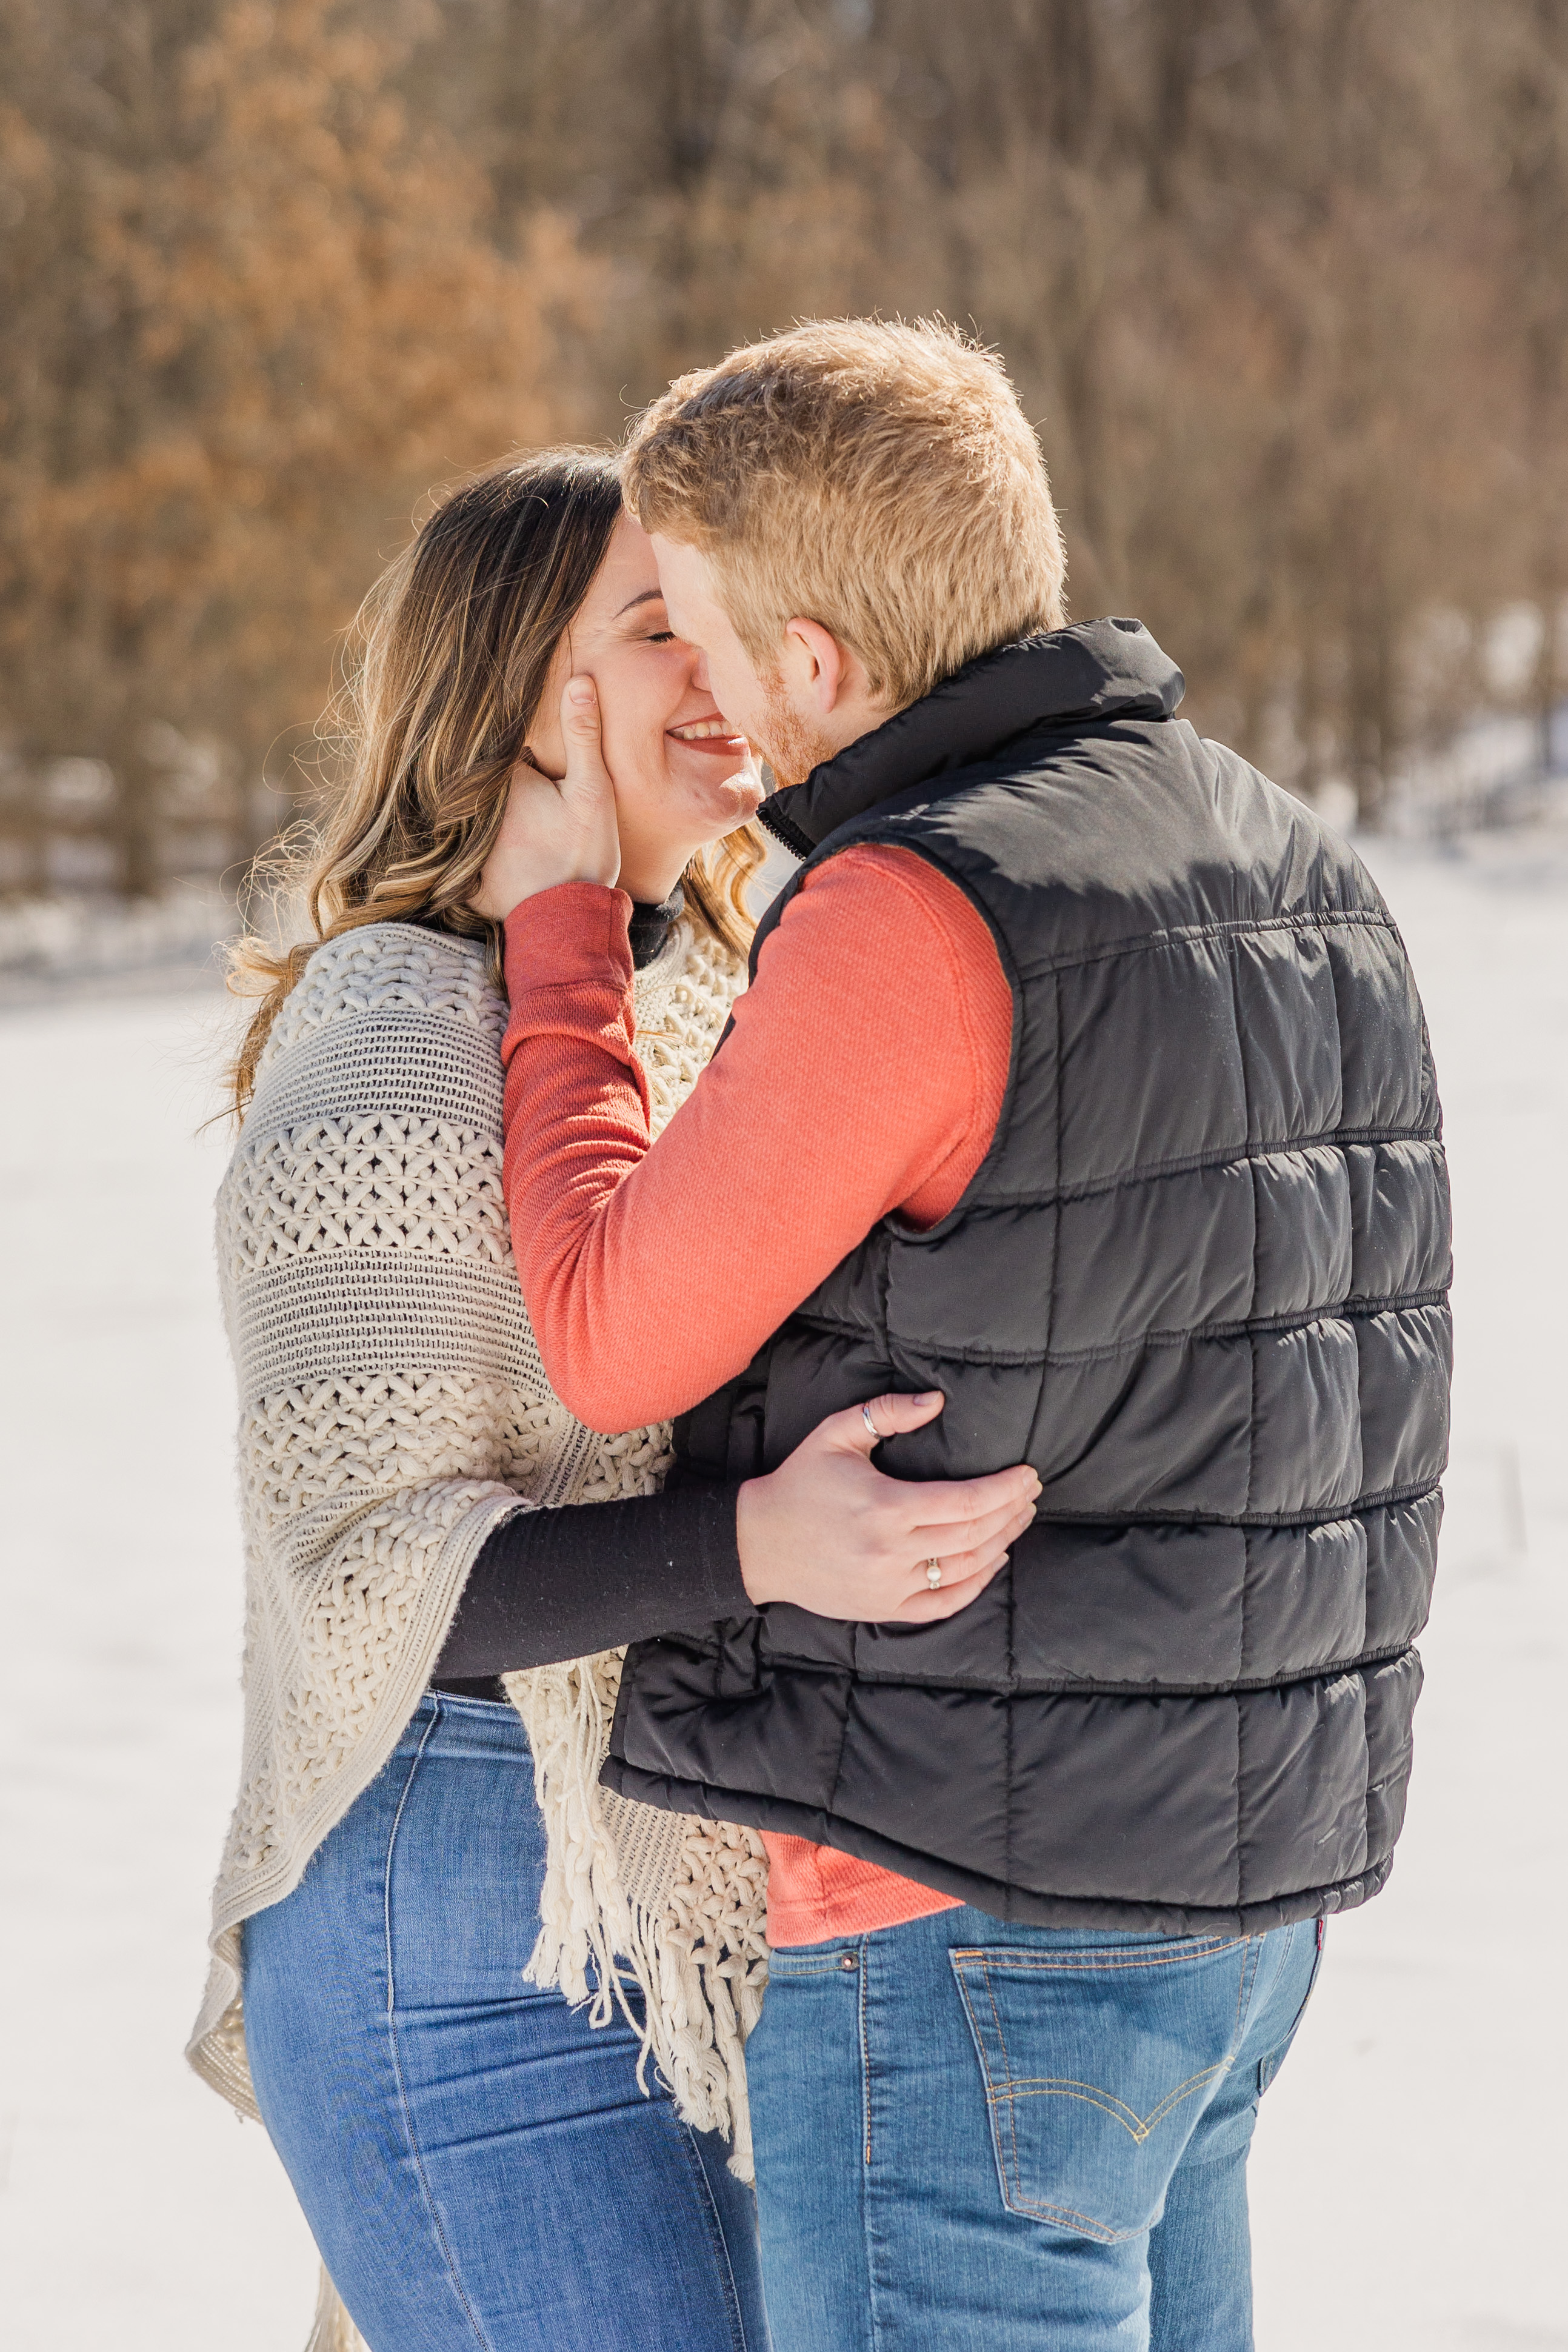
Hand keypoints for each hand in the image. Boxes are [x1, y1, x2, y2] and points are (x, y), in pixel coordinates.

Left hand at [470, 675, 620, 920]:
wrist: (570, 923)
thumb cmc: (584, 855)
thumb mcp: (592, 791)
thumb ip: (583, 735)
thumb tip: (578, 679)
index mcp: (499, 780)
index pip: (495, 748)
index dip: (512, 749)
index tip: (519, 747)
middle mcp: (472, 812)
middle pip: (477, 783)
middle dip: (489, 780)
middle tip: (510, 779)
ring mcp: (464, 848)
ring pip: (467, 821)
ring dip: (472, 817)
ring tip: (494, 814)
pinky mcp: (464, 882)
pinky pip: (456, 863)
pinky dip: (461, 860)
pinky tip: (479, 856)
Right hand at [735, 1391, 1040, 1623]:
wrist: (759, 1545)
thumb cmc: (799, 1483)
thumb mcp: (835, 1434)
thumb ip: (886, 1413)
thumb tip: (938, 1401)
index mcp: (885, 1508)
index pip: (967, 1502)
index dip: (1006, 1489)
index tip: (1029, 1474)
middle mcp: (892, 1552)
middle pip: (975, 1535)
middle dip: (1012, 1511)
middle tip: (1032, 1492)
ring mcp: (890, 1586)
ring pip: (967, 1569)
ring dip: (1002, 1542)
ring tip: (1020, 1518)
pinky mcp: (885, 1608)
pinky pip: (945, 1603)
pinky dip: (977, 1584)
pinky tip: (993, 1560)